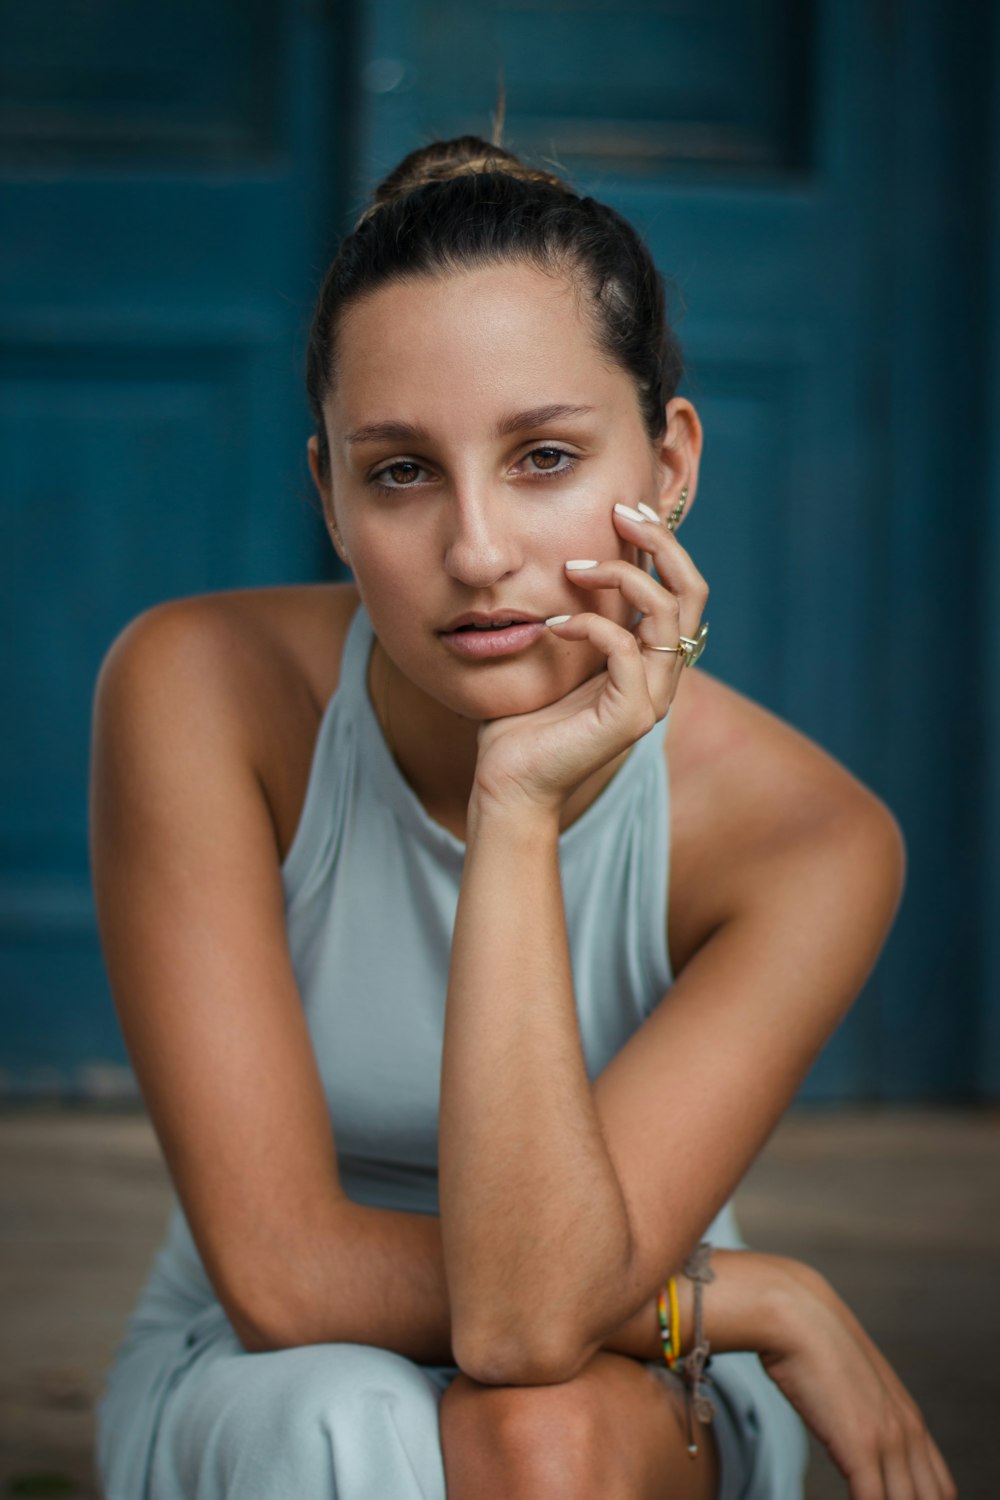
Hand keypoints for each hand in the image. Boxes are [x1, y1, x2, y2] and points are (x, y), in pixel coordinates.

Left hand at [472, 502, 708, 815]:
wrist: (508, 783)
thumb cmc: (522, 721)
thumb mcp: (553, 652)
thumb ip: (574, 612)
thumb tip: (564, 559)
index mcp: (651, 659)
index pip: (682, 587)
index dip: (662, 544)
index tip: (623, 509)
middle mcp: (663, 676)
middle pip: (693, 591)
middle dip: (662, 542)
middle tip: (621, 511)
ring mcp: (652, 698)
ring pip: (668, 612)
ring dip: (622, 577)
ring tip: (574, 568)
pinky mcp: (630, 716)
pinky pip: (625, 649)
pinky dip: (590, 624)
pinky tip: (553, 624)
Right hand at [762, 1262, 956, 1499]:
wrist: (793, 1314)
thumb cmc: (810, 1344)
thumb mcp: (850, 1383)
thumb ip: (862, 1410)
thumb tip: (847, 1428)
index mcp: (909, 1419)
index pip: (941, 1489)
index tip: (888, 1495)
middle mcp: (908, 1431)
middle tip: (870, 1494)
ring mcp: (888, 1440)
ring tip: (856, 1495)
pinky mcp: (861, 1447)